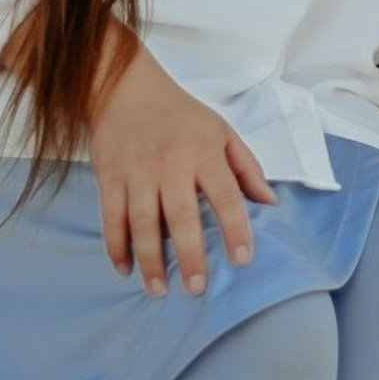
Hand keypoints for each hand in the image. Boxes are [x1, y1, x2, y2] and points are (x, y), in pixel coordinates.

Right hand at [89, 28, 276, 297]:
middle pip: (182, 216)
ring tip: (159, 290)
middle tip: (197, 288)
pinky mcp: (109, 177)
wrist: (126, 89)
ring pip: (143, 223)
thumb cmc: (181, 116)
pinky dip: (116, 246)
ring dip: (150, 260)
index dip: (236, 228)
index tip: (243, 259)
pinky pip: (111, 218)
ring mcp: (137, 172)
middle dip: (190, 255)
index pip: (226, 195)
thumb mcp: (222, 131)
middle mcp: (171, 164)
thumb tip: (269, 203)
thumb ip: (247, 167)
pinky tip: (125, 270)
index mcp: (204, 152)